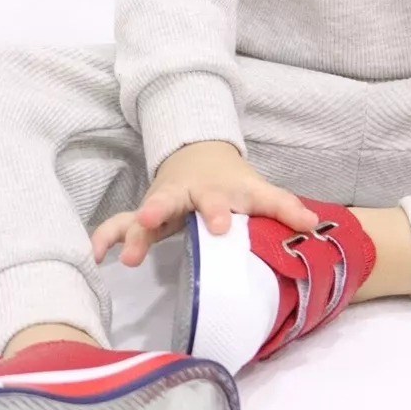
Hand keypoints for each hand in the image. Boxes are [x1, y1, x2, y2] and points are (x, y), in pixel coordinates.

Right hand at [90, 140, 318, 267]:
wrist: (196, 154)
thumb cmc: (231, 182)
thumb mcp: (257, 190)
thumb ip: (283, 207)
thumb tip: (314, 226)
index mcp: (216, 189)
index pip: (220, 199)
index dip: (219, 212)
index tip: (221, 227)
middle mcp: (185, 192)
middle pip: (173, 200)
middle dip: (162, 210)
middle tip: (153, 221)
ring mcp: (161, 202)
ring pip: (143, 214)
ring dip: (133, 231)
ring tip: (125, 255)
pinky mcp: (144, 215)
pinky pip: (120, 225)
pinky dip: (107, 237)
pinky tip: (96, 254)